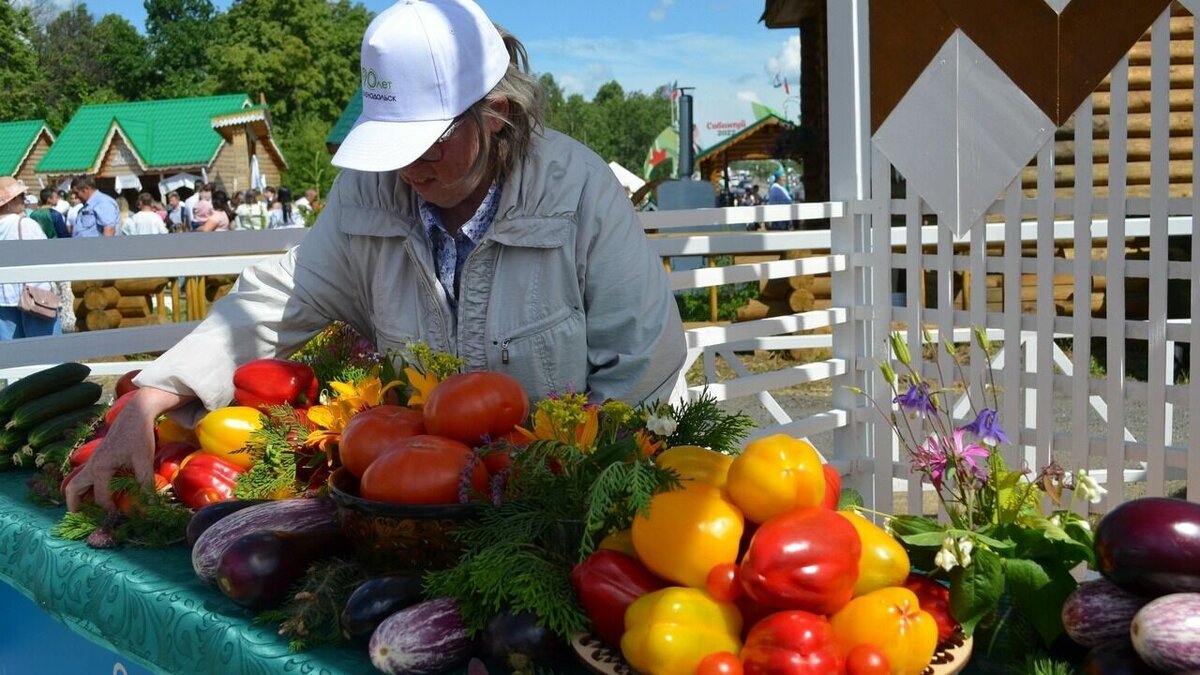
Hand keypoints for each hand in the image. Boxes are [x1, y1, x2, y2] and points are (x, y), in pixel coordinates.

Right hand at [65, 387, 187, 511]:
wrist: (135, 414)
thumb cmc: (139, 436)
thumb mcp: (144, 460)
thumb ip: (145, 484)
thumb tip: (149, 505)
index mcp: (100, 469)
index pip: (102, 498)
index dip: (113, 509)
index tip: (126, 515)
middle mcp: (91, 466)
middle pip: (72, 489)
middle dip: (75, 505)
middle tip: (85, 517)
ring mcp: (92, 461)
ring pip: (76, 482)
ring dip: (78, 495)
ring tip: (89, 508)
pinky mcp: (98, 458)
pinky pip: (85, 476)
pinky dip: (86, 486)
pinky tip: (101, 492)